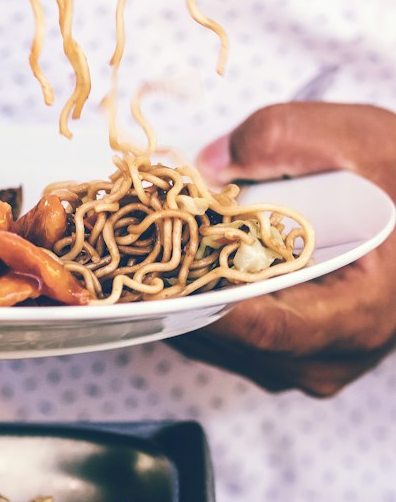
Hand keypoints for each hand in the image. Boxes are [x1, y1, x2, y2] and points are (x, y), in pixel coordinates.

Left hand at [171, 102, 395, 396]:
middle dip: (184, 292)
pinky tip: (189, 263)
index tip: (152, 281)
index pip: (268, 330)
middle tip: (142, 248)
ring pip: (226, 346)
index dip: (204, 304)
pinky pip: (233, 340)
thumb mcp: (357, 137)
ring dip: (189, 300)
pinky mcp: (296, 357)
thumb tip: (209, 167)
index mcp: (359, 314)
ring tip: (163, 249)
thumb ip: (281, 139)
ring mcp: (313, 363)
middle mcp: (334, 355)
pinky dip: (206, 303)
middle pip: (234, 340)